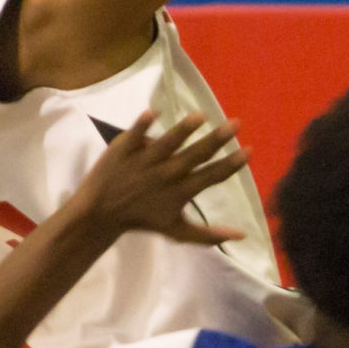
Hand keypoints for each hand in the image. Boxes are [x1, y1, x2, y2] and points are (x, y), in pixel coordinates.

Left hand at [72, 115, 249, 245]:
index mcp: (181, 191)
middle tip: (235, 123)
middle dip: (217, 139)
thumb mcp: (177, 232)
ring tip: (200, 116)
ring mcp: (145, 160)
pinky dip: (142, 125)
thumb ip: (209, 234)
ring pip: (168, 142)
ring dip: (183, 130)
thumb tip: (242, 236)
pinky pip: (135, 134)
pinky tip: (153, 111)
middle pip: (196, 155)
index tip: (248, 149)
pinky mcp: (124, 149)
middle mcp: (167, 174)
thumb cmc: (142, 220)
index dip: (232, 164)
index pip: (212, 176)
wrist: (100, 214)